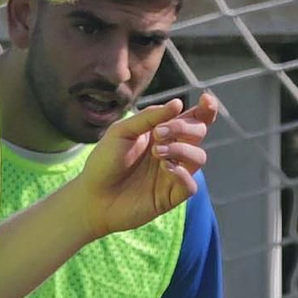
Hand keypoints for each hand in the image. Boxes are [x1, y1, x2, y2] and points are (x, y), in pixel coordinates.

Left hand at [76, 92, 218, 238]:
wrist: (91, 197)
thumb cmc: (104, 162)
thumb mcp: (122, 131)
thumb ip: (149, 117)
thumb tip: (178, 104)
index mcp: (162, 132)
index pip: (193, 118)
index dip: (206, 109)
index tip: (206, 100)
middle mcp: (172, 151)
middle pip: (199, 133)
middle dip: (184, 127)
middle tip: (158, 133)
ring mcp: (173, 174)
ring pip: (199, 157)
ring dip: (181, 149)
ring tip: (156, 152)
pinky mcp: (170, 196)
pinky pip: (191, 184)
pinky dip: (182, 173)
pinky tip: (165, 168)